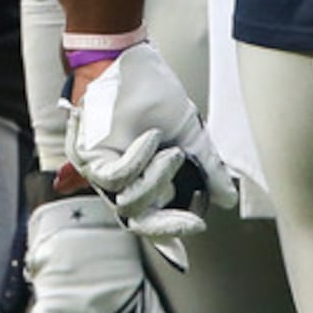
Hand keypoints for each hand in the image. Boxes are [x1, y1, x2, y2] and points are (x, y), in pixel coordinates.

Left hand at [68, 40, 235, 257]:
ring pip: (128, 202)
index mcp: (135, 176)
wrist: (129, 59)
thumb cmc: (152, 92)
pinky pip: (115, 177)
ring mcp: (96, 167)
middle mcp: (112, 178)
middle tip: (195, 222)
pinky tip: (152, 139)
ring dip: (158, 180)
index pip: (148, 217)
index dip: (166, 237)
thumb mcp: (188, 134)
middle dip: (167, 226)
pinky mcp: (86, 154)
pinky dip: (139, 162)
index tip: (185, 254)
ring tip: (172, 152)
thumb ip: (206, 168)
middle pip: (136, 220)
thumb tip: (227, 199)